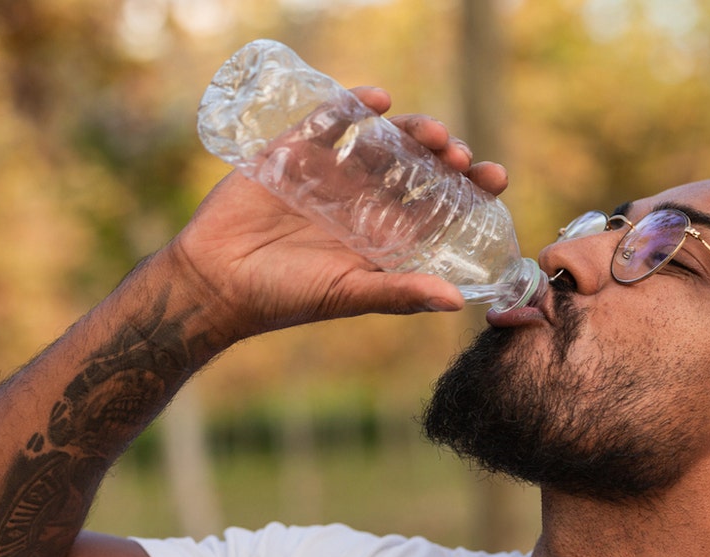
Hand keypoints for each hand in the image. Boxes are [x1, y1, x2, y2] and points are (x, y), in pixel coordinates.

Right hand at [164, 87, 508, 342]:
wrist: (213, 283)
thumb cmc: (284, 298)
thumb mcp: (348, 295)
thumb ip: (399, 294)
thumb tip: (457, 302)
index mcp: (384, 234)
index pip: (440, 205)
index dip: (470, 189)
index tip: (495, 176)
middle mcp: (364, 201)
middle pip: (417, 167)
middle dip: (444, 155)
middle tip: (459, 154)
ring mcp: (330, 174)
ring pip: (382, 141)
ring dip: (410, 130)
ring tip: (430, 132)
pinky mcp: (293, 153)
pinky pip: (327, 121)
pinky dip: (352, 106)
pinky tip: (378, 101)